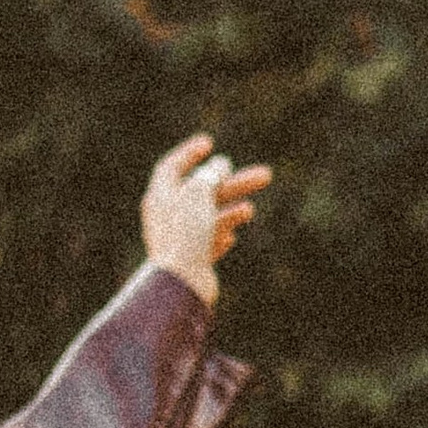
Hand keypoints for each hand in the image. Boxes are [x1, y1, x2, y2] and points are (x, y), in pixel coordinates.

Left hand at [140, 132, 271, 304]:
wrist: (181, 284)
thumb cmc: (185, 234)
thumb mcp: (199, 193)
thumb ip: (210, 176)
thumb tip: (220, 164)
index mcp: (160, 197)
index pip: (172, 167)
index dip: (189, 153)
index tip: (208, 143)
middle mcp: (167, 217)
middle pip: (203, 193)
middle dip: (234, 184)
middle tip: (266, 175)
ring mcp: (178, 240)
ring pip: (208, 218)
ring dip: (231, 211)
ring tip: (250, 210)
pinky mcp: (190, 262)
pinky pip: (207, 243)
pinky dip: (220, 236)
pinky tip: (230, 238)